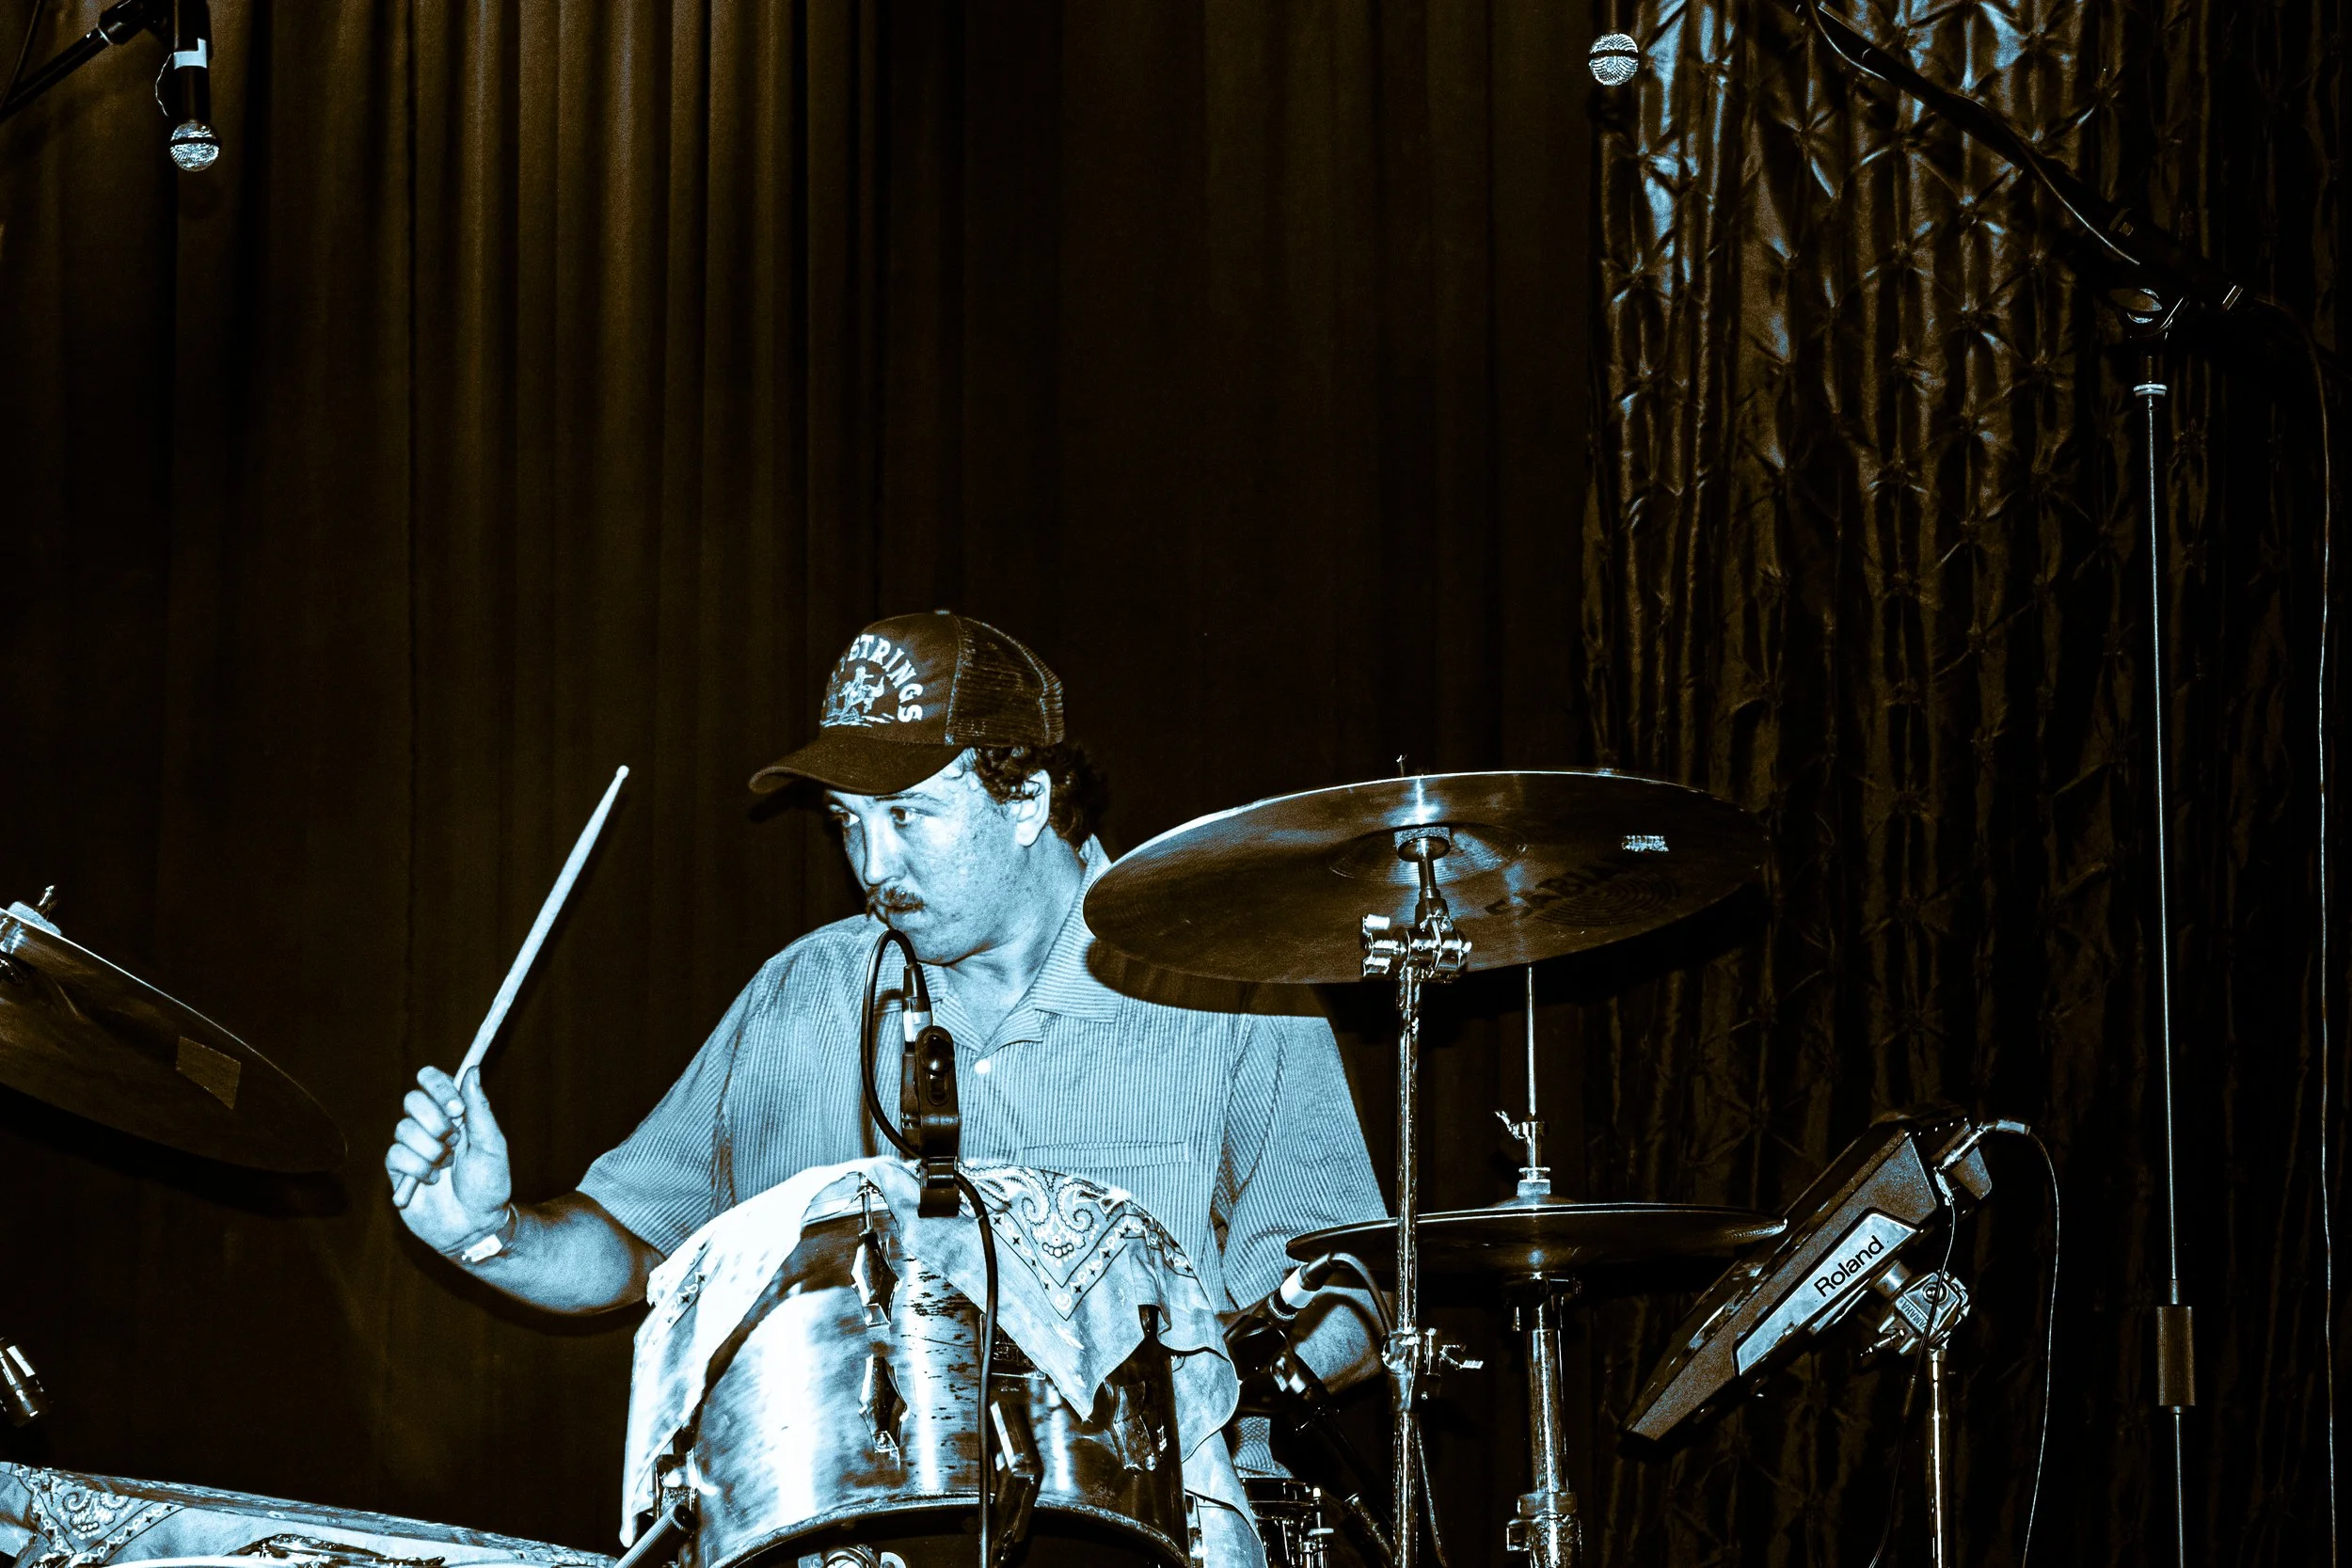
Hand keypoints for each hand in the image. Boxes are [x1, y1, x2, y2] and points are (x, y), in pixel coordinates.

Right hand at [385, 1065, 512, 1252]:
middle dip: (435, 1122)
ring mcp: (412, 1147)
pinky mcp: (398, 1169)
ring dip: (431, 1151)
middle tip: (454, 1143)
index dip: (438, 1086)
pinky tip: (433, 1181)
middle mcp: (429, 1125)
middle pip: (412, 1100)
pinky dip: (418, 1169)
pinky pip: (395, 1155)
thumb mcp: (492, 1146)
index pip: (432, 1080)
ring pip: (404, 1129)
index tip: (456, 1107)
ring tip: (446, 1168)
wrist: (475, 1225)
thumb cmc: (488, 1185)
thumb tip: (471, 1070)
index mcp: (453, 1114)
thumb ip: (479, 1109)